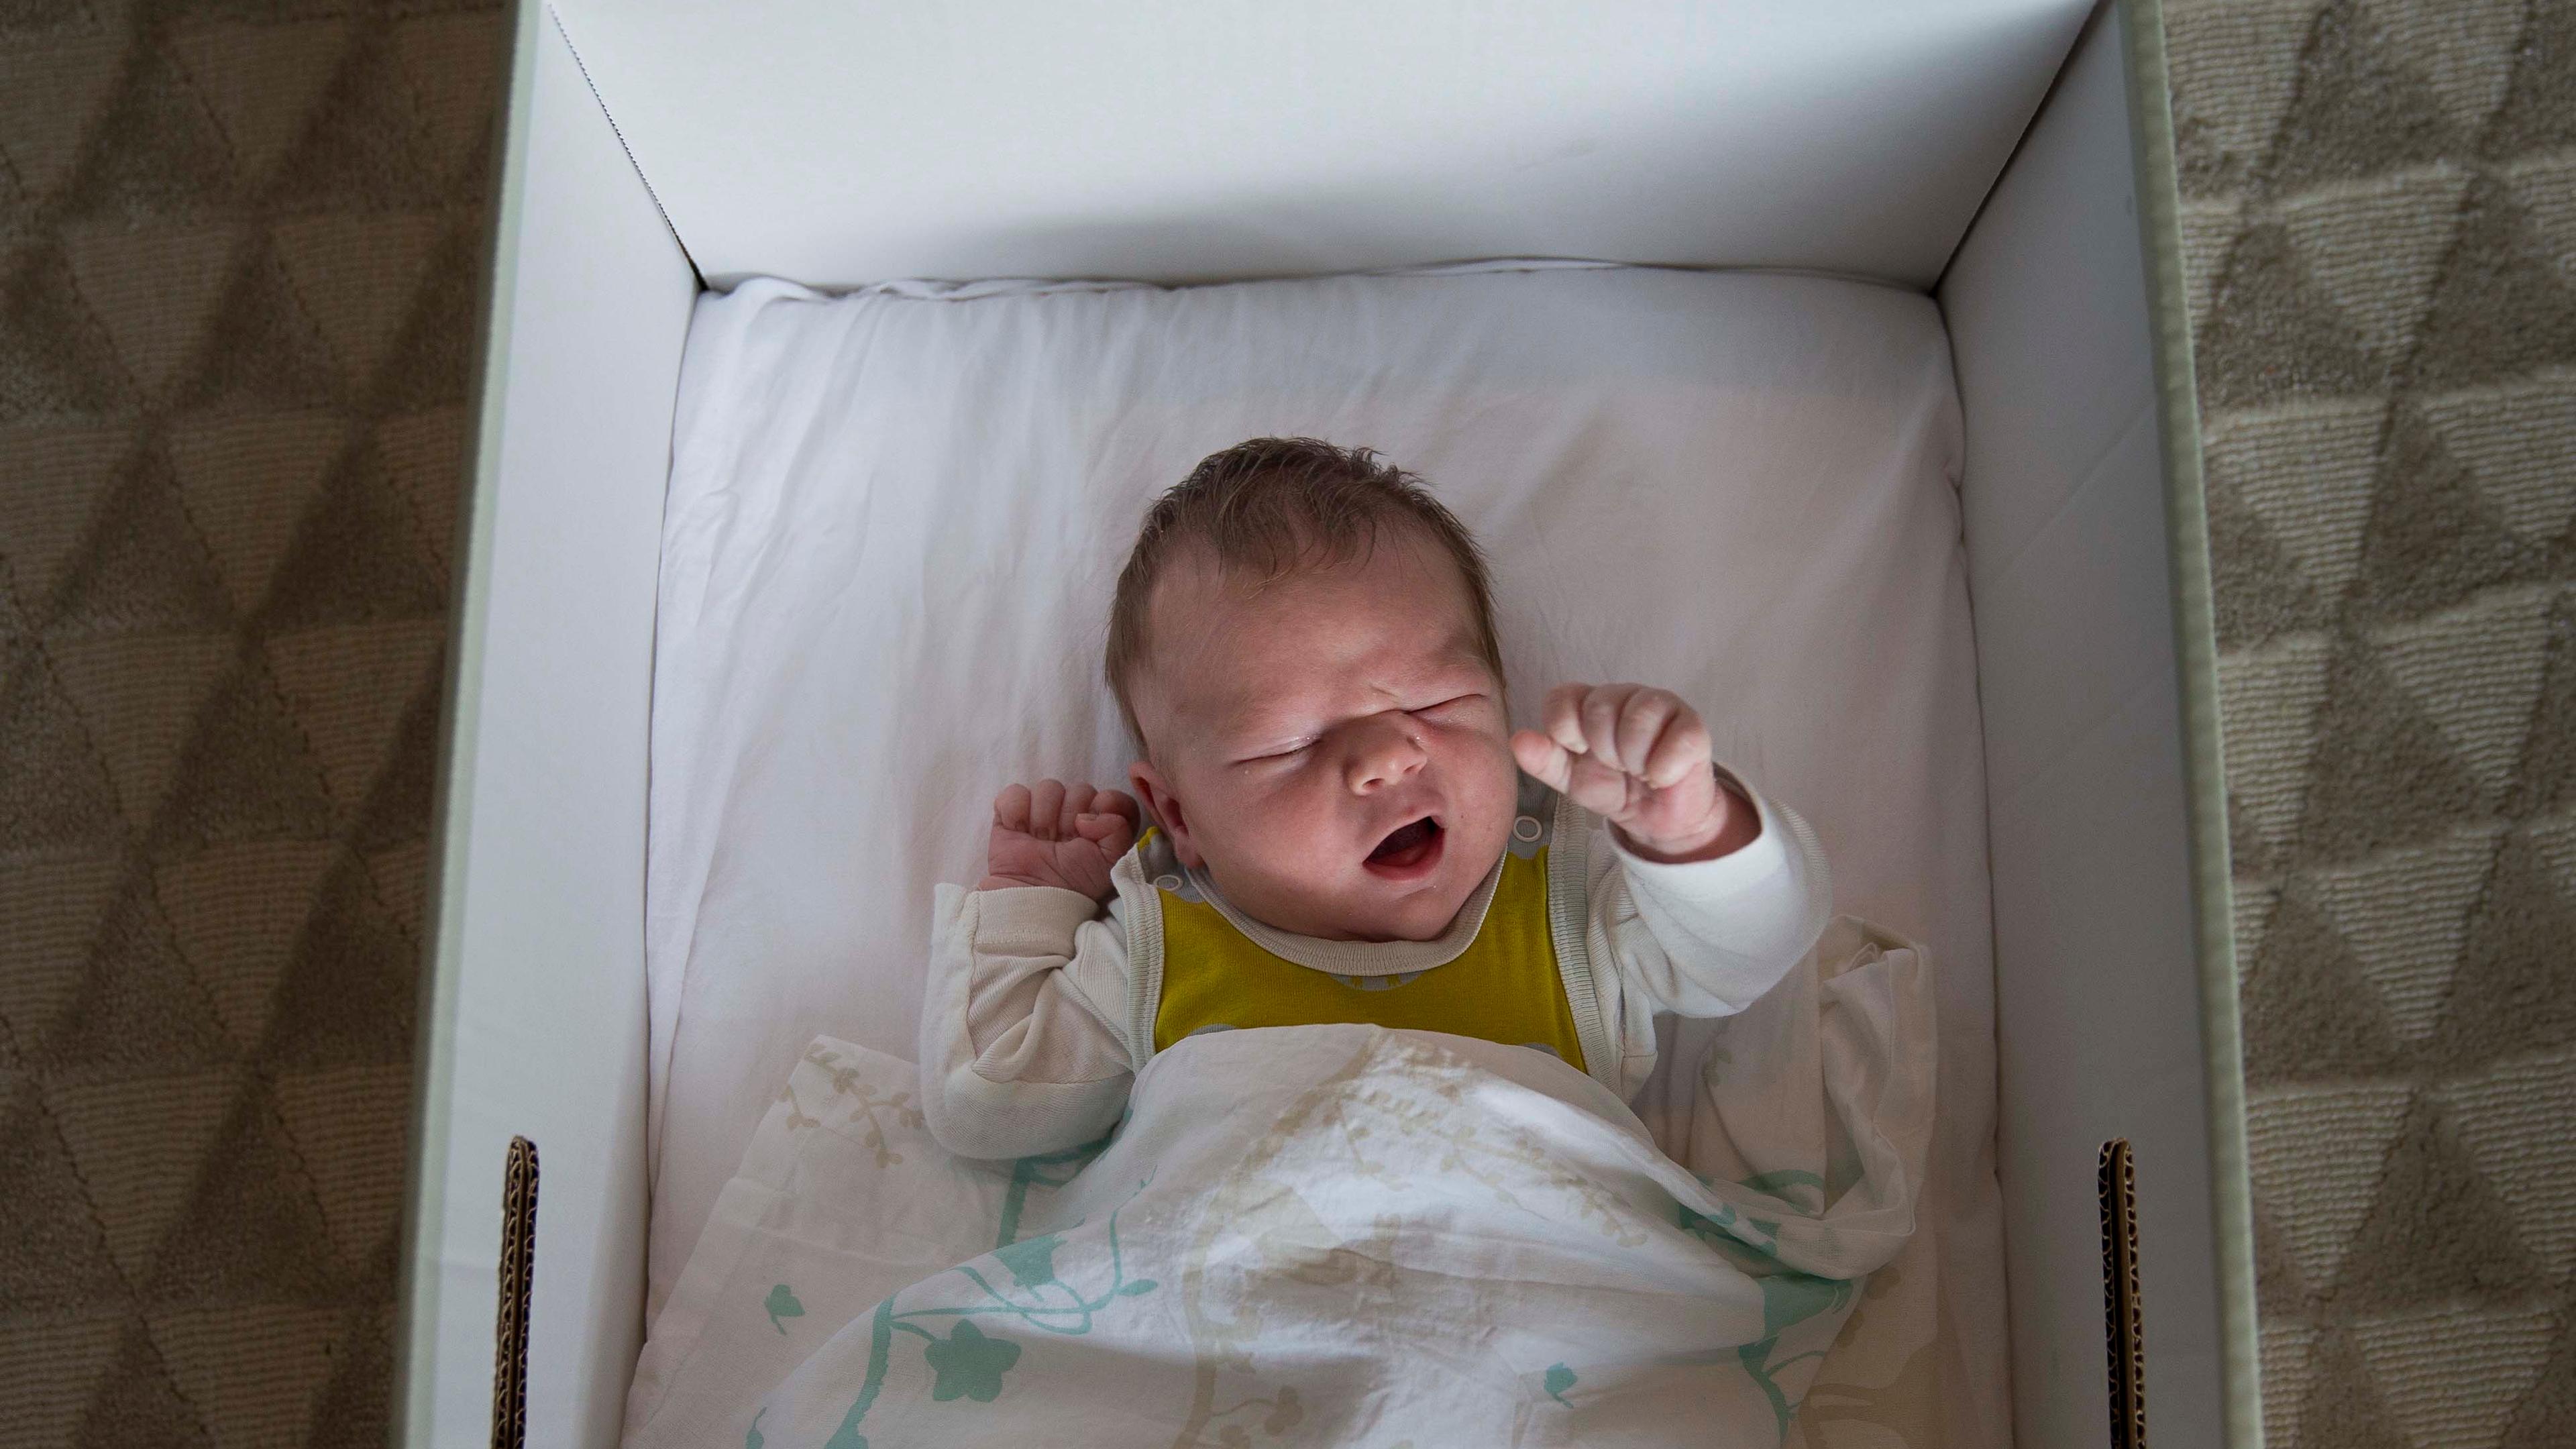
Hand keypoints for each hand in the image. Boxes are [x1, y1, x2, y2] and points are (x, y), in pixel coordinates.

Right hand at [980, 780, 1140, 900]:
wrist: (1033, 897)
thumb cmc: (1074, 883)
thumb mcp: (1109, 861)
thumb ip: (1118, 829)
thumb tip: (1089, 813)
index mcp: (1099, 823)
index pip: (1112, 797)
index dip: (1105, 806)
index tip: (1090, 829)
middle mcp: (1073, 813)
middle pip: (1080, 790)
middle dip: (1071, 817)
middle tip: (1062, 843)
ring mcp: (1043, 811)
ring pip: (1049, 787)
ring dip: (1044, 817)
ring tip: (1041, 840)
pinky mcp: (1012, 812)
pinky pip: (1016, 792)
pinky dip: (1016, 811)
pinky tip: (1019, 830)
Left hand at [1509, 684, 1753, 862]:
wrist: (1655, 818)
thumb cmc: (1613, 788)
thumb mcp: (1571, 779)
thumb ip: (1543, 760)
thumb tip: (1518, 740)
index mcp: (1588, 703)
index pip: (1562, 696)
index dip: (1564, 728)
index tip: (1578, 751)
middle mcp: (1623, 695)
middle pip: (1599, 706)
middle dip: (1604, 750)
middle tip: (1617, 768)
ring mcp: (1661, 705)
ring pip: (1639, 717)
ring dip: (1635, 759)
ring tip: (1640, 771)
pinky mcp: (1692, 726)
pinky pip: (1677, 738)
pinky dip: (1664, 768)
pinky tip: (1662, 776)